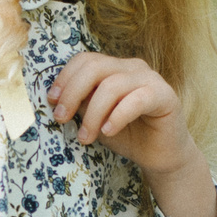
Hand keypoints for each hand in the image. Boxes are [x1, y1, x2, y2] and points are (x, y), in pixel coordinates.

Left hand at [48, 52, 216, 216]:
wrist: (160, 157)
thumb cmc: (127, 136)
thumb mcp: (95, 119)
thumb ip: (81, 104)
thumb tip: (56, 98)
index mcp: (115, 68)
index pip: (85, 60)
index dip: (65, 78)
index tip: (52, 101)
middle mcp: (133, 67)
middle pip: (95, 67)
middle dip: (72, 93)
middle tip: (61, 118)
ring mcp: (151, 78)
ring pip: (112, 85)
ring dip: (93, 113)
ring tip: (85, 137)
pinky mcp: (165, 95)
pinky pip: (137, 99)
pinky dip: (117, 116)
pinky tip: (108, 131)